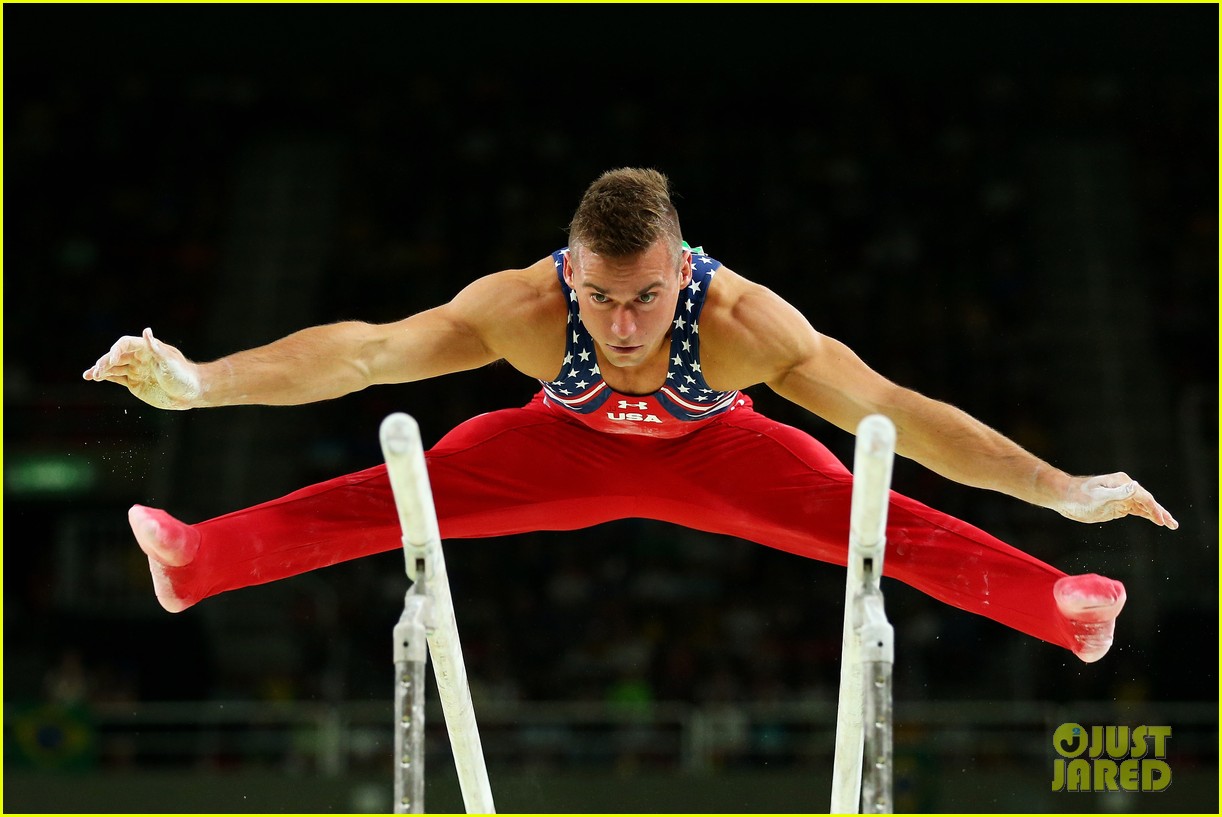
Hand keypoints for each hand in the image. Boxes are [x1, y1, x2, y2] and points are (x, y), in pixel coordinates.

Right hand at [83, 328, 202, 409]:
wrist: (191, 393)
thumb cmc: (183, 375)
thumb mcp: (170, 362)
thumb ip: (155, 348)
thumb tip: (146, 330)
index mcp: (147, 348)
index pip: (125, 344)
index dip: (116, 350)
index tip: (112, 359)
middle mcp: (139, 357)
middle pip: (116, 356)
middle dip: (105, 362)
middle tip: (97, 371)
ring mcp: (135, 370)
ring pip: (113, 367)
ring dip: (100, 370)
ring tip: (89, 375)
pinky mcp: (134, 382)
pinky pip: (116, 378)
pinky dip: (105, 377)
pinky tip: (93, 377)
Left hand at [1057, 473, 1178, 528]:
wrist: (1065, 497)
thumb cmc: (1079, 496)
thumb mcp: (1098, 496)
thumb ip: (1117, 493)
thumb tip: (1135, 486)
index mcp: (1123, 483)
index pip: (1143, 497)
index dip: (1154, 509)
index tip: (1162, 521)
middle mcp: (1125, 488)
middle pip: (1148, 501)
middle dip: (1160, 513)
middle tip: (1173, 524)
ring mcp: (1122, 497)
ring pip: (1144, 507)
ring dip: (1157, 515)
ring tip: (1170, 524)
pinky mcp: (1117, 506)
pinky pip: (1136, 510)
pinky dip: (1147, 515)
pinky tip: (1155, 520)